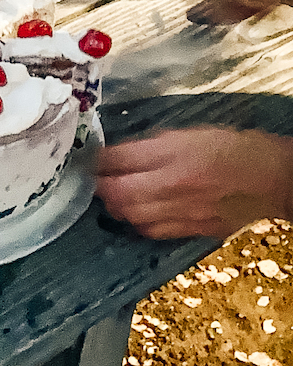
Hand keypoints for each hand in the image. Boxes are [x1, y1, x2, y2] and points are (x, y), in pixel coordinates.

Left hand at [94, 126, 292, 239]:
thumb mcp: (190, 133)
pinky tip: (138, 213)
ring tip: (116, 196)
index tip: (92, 158)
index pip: (120, 159)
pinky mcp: (192, 230)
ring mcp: (183, 212)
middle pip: (119, 194)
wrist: (274, 178)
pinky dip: (138, 222)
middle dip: (102, 187)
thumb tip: (120, 153)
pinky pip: (153, 231)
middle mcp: (175, 185)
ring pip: (132, 216)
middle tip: (98, 179)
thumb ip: (152, 144)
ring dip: (117, 206)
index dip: (99, 159)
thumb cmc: (233, 148)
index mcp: (175, 154)